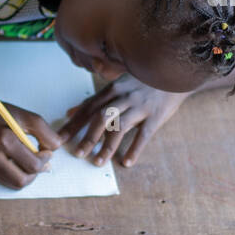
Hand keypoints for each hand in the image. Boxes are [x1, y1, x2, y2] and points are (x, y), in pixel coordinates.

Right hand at [0, 91, 61, 188]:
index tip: (46, 151)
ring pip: (14, 184)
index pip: (32, 164)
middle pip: (23, 180)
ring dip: (27, 175)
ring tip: (29, 160)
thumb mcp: (26, 116)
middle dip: (36, 172)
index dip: (45, 159)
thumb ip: (45, 133)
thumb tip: (55, 150)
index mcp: (3, 140)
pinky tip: (16, 161)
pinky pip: (5, 180)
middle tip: (39, 159)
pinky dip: (16, 173)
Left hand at [59, 74, 189, 166]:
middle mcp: (123, 97)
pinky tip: (127, 162)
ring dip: (107, 146)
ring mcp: (140, 106)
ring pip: (120, 127)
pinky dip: (135, 149)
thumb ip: (94, 100)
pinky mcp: (156, 115)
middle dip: (88, 136)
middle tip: (77, 153)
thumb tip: (70, 112)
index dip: (73, 124)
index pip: (88, 108)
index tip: (59, 139)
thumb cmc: (142, 82)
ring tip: (98, 162)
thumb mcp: (117, 86)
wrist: (175, 72)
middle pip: (101, 117)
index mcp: (112, 90)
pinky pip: (144, 134)